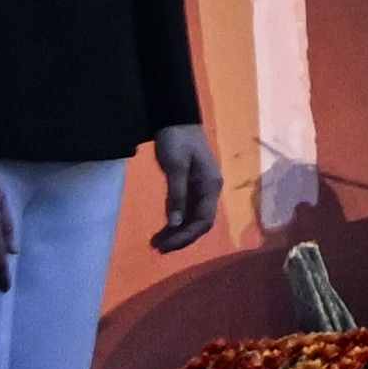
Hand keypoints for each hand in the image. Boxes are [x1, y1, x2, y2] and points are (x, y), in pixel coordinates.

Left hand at [148, 120, 217, 253]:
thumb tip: (176, 223)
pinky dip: (175, 223)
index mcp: (210, 186)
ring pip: (193, 219)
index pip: (203, 220)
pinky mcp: (191, 187)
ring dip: (177, 233)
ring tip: (156, 244)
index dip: (186, 236)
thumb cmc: (177, 141)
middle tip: (158, 249)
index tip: (165, 245)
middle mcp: (209, 191)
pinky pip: (186, 211)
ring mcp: (201, 189)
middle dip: (181, 238)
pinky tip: (163, 230)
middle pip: (200, 223)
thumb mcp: (175, 167)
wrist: (176, 119)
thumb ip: (177, 195)